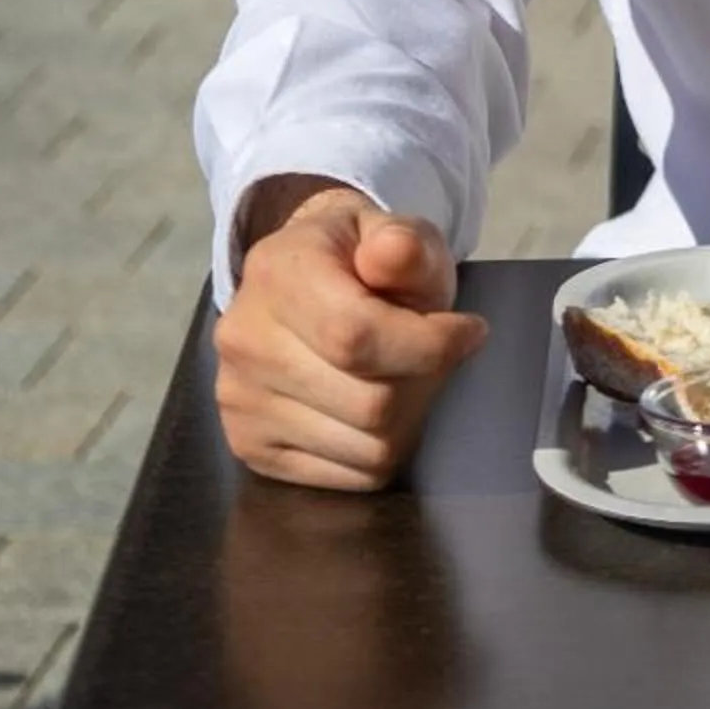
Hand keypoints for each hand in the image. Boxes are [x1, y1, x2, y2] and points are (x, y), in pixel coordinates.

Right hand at [213, 183, 486, 490]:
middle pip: (369, 402)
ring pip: (365, 446)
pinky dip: (380, 449)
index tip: (470, 331)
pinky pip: (349, 477)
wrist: (301, 279)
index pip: (357, 336)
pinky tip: (376, 406)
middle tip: (436, 354)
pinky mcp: (248, 446)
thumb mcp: (396, 231)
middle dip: (424, 381)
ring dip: (408, 418)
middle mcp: (246, 340)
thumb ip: (405, 244)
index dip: (429, 345)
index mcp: (279, 273)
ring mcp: (239, 400)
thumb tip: (393, 252)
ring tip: (405, 376)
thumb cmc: (362, 256)